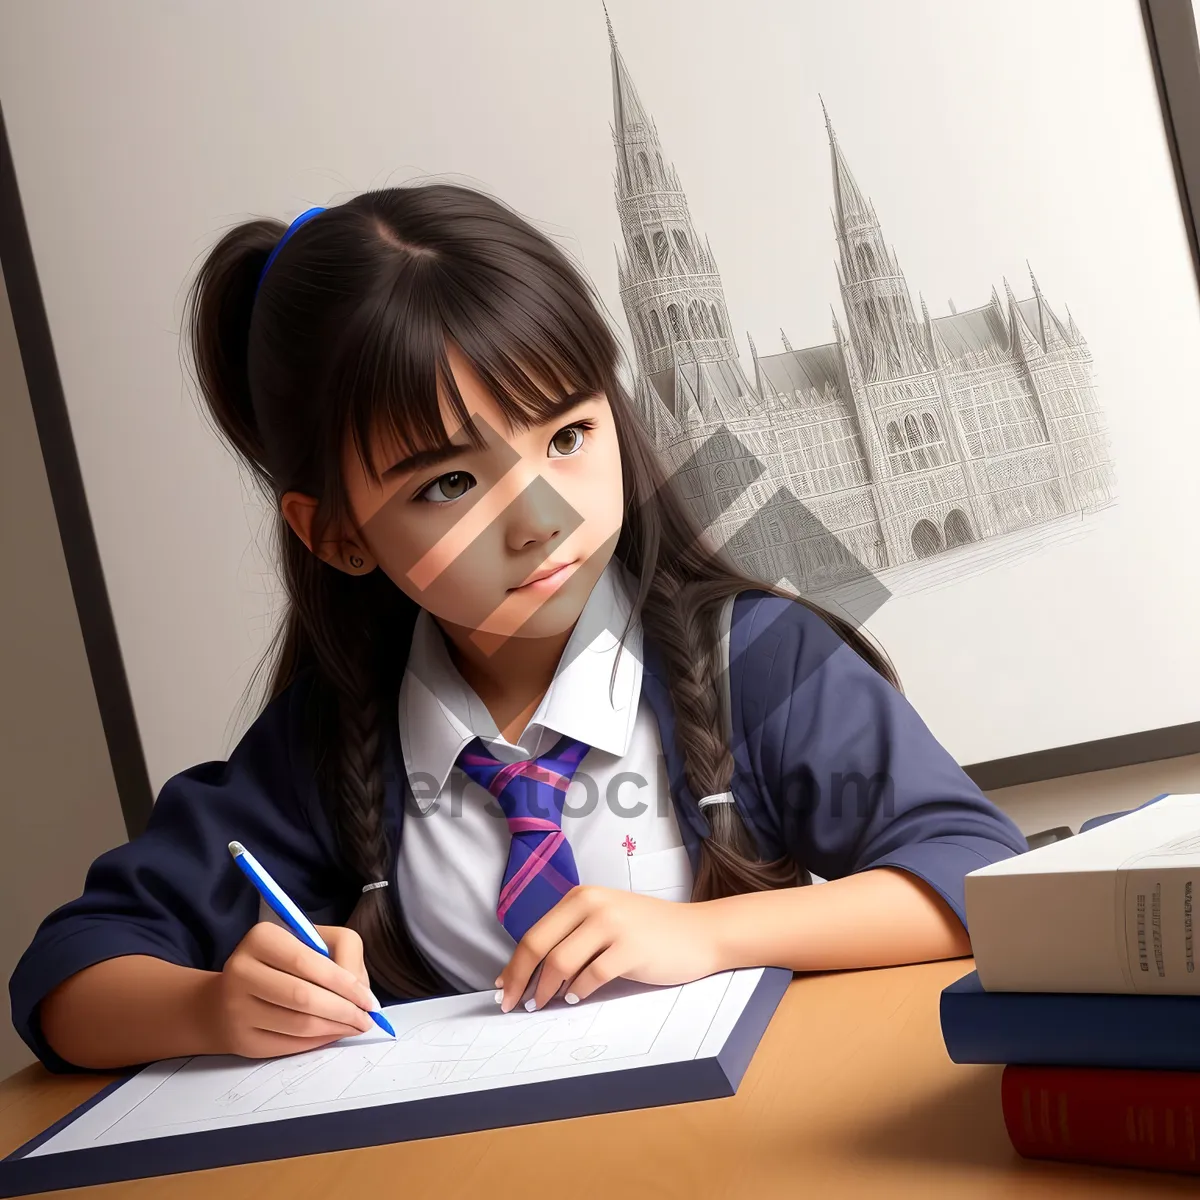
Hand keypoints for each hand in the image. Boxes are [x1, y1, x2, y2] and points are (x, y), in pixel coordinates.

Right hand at [206, 922, 377, 1057]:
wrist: (227, 998)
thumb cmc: (281, 966)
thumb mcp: (309, 945)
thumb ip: (341, 958)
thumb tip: (364, 995)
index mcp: (261, 937)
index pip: (308, 961)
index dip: (345, 982)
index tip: (369, 1000)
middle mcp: (241, 970)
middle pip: (304, 996)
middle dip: (345, 1010)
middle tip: (368, 1019)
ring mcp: (236, 1008)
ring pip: (298, 1024)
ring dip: (335, 1028)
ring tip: (355, 1026)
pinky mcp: (240, 1039)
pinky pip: (288, 1044)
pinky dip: (318, 1041)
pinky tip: (332, 1035)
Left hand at [495, 887, 721, 1012]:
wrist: (698, 933)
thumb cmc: (648, 932)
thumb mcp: (605, 920)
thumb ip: (571, 936)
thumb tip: (528, 972)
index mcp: (582, 896)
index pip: (535, 933)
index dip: (514, 964)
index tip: (502, 988)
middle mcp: (593, 904)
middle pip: (540, 946)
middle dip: (520, 980)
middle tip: (513, 1005)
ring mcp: (613, 925)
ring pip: (561, 963)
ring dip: (547, 990)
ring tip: (545, 1004)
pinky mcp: (630, 948)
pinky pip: (592, 977)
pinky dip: (578, 992)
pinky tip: (576, 997)